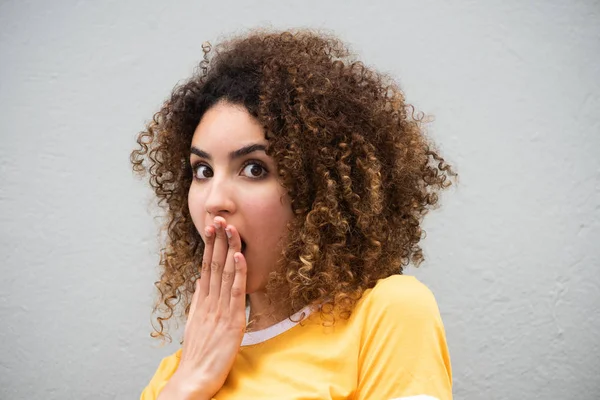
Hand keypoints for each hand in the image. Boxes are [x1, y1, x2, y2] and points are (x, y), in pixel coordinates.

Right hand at [163, 216, 246, 398]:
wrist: (194, 378)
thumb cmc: (197, 355)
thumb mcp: (196, 324)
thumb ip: (199, 302)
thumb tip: (200, 283)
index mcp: (202, 302)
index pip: (206, 268)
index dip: (210, 247)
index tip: (211, 228)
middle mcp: (209, 302)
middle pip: (214, 265)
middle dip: (217, 240)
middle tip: (218, 217)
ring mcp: (220, 310)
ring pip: (225, 273)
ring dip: (228, 249)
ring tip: (230, 227)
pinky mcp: (232, 320)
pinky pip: (236, 292)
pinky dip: (238, 272)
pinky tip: (239, 255)